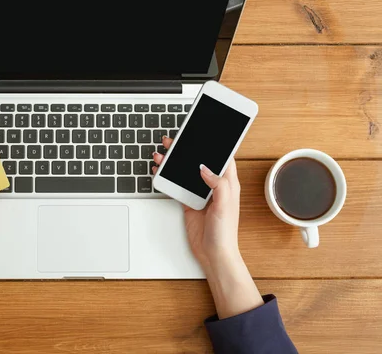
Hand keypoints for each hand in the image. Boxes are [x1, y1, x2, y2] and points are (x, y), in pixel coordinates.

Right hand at [152, 137, 262, 318]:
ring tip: (162, 153)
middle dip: (187, 149)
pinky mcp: (188, 202)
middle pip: (199, 161)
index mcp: (227, 183)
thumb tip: (205, 168)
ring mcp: (200, 193)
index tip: (204, 133)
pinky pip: (177, 185)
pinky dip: (168, 177)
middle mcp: (214, 186)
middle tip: (175, 140)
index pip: (222, 157)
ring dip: (174, 162)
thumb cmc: (225, 233)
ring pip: (185, 171)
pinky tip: (160, 170)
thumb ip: (218, 184)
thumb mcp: (225, 205)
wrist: (213, 254)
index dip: (215, 144)